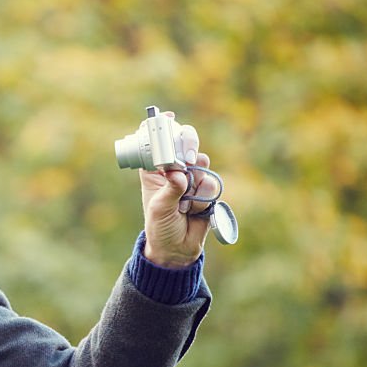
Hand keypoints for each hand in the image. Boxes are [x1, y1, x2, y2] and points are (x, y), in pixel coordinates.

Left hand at [139, 114, 216, 266]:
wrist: (178, 248)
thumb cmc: (160, 227)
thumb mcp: (159, 209)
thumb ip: (169, 190)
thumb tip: (178, 174)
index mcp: (154, 171)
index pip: (156, 143)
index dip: (161, 129)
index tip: (168, 118)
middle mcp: (173, 170)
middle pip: (184, 144)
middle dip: (188, 148)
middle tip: (187, 160)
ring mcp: (192, 178)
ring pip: (202, 165)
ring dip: (196, 185)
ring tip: (185, 205)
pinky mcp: (206, 189)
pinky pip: (212, 184)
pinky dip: (204, 198)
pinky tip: (195, 211)